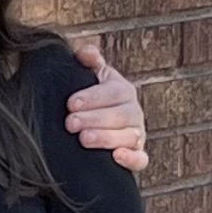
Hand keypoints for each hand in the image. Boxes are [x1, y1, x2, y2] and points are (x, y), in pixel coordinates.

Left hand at [65, 40, 147, 172]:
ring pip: (130, 137)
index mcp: (122, 90)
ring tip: (84, 139)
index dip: (93, 97)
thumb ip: (88, 61)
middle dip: (95, 119)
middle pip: (121, 115)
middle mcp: (133, 111)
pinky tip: (116, 156)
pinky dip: (131, 159)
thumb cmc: (87, 98)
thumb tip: (87, 52)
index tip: (71, 103)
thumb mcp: (88, 76)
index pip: (114, 91)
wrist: (89, 125)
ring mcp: (136, 134)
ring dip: (107, 138)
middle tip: (71, 123)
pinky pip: (141, 159)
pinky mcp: (136, 155)